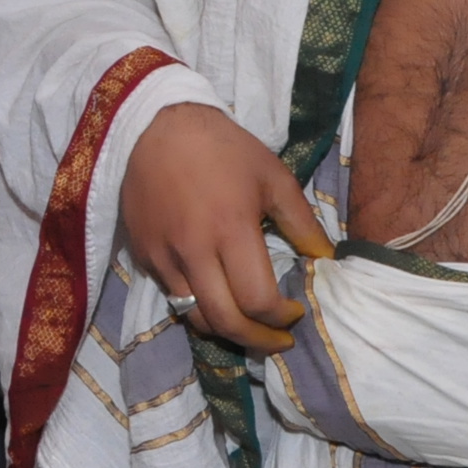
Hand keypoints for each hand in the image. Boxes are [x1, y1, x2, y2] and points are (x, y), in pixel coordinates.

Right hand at [119, 102, 328, 355]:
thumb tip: (324, 259)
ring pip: (194, 316)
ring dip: (224, 328)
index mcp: (231, 230)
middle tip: (276, 340)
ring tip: (245, 324)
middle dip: (258, 340)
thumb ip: (301, 222)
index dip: (281, 318)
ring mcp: (163, 257)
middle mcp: (194, 252)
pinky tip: (213, 292)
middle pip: (225, 322)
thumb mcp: (272, 176)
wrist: (154, 127)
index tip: (294, 312)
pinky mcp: (143, 255)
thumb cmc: (222, 149)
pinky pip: (171, 295)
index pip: (257, 300)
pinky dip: (196, 304)